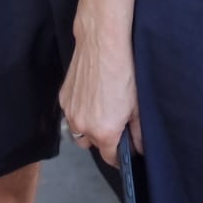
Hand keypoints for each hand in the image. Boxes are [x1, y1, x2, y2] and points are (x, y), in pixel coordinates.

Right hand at [59, 30, 141, 166]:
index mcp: (104, 132)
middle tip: (115, 123)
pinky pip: (71, 114)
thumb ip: (138, 133)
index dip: (120, 156)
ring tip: (101, 109)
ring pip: (79, 130)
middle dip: (104, 139)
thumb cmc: (123, 71)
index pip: (111, 158)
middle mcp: (83, 126)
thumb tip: (139, 147)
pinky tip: (91, 96)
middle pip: (93, 145)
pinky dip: (80, 111)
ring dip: (89, 127)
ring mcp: (70, 112)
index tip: (126, 150)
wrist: (102, 43)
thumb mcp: (138, 105)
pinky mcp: (63, 97)